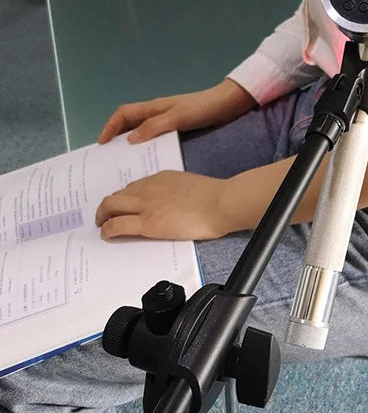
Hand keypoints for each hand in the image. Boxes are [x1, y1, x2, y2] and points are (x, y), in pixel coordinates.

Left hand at [95, 170, 233, 240]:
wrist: (220, 203)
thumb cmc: (215, 196)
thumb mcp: (190, 185)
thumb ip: (176, 191)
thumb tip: (174, 201)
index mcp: (161, 178)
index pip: (135, 186)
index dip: (126, 197)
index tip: (126, 205)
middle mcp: (149, 188)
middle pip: (117, 194)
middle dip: (107, 206)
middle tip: (106, 216)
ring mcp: (146, 205)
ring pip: (110, 206)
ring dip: (103, 216)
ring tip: (103, 226)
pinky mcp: (146, 223)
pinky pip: (116, 225)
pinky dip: (107, 230)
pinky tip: (107, 235)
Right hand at [97, 79, 256, 144]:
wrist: (227, 105)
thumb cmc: (202, 108)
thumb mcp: (178, 118)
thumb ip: (154, 127)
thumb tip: (130, 140)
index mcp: (153, 108)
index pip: (123, 114)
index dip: (110, 127)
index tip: (102, 144)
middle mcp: (156, 113)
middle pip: (129, 123)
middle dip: (117, 137)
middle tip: (111, 157)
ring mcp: (167, 120)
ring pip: (142, 130)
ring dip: (132, 143)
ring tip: (127, 162)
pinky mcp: (177, 127)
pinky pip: (155, 136)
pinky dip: (147, 146)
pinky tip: (150, 159)